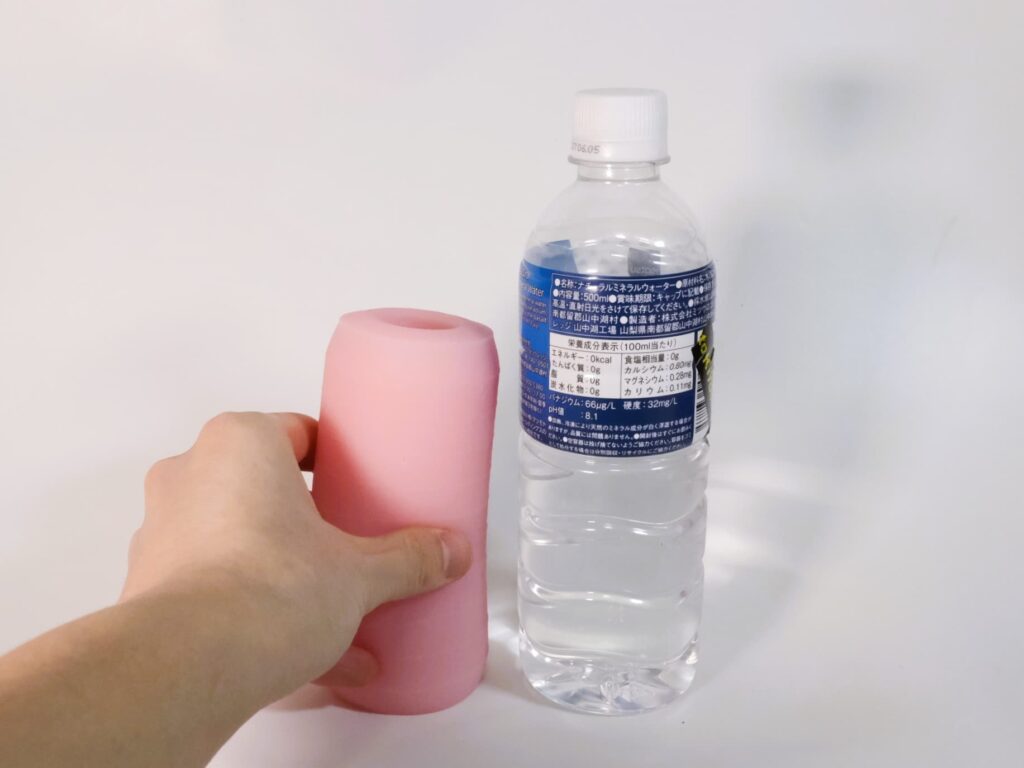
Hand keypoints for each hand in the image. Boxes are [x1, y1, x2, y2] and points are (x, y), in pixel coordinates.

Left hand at [122, 411, 471, 694]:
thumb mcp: (360, 573)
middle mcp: (190, 475)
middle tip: (346, 549)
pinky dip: (253, 614)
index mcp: (240, 444)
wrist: (190, 666)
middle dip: (306, 525)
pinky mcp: (147, 588)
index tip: (357, 485)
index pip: (294, 432)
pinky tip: (303, 659)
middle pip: (263, 489)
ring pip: (238, 545)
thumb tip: (451, 552)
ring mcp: (161, 532)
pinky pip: (213, 590)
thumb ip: (408, 559)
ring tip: (336, 625)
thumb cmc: (269, 589)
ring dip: (282, 576)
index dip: (331, 460)